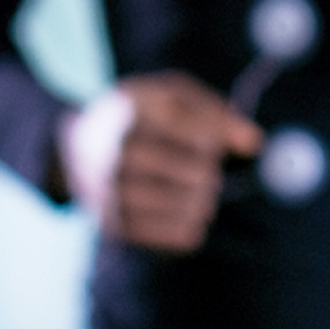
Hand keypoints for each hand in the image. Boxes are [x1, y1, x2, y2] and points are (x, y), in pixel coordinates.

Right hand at [56, 70, 262, 252]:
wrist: (75, 146)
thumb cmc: (140, 114)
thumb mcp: (171, 94)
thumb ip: (215, 111)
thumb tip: (254, 142)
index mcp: (135, 108)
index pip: (200, 132)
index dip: (218, 139)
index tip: (212, 140)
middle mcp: (118, 149)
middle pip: (198, 173)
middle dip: (210, 171)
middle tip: (203, 168)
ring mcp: (112, 190)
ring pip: (189, 206)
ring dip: (204, 200)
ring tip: (197, 190)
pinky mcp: (113, 223)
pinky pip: (174, 234)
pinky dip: (190, 225)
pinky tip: (186, 211)